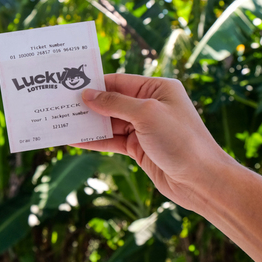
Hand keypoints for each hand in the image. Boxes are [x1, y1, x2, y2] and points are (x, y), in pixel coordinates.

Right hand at [72, 74, 233, 210]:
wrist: (201, 180)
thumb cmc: (181, 141)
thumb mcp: (146, 114)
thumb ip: (115, 103)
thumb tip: (88, 95)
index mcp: (158, 88)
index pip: (119, 81)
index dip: (95, 84)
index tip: (70, 86)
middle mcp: (151, 105)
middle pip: (112, 101)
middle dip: (88, 104)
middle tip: (59, 104)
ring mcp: (144, 128)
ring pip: (109, 122)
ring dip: (88, 124)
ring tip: (62, 121)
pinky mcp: (139, 149)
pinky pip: (111, 141)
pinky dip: (94, 140)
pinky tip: (75, 140)